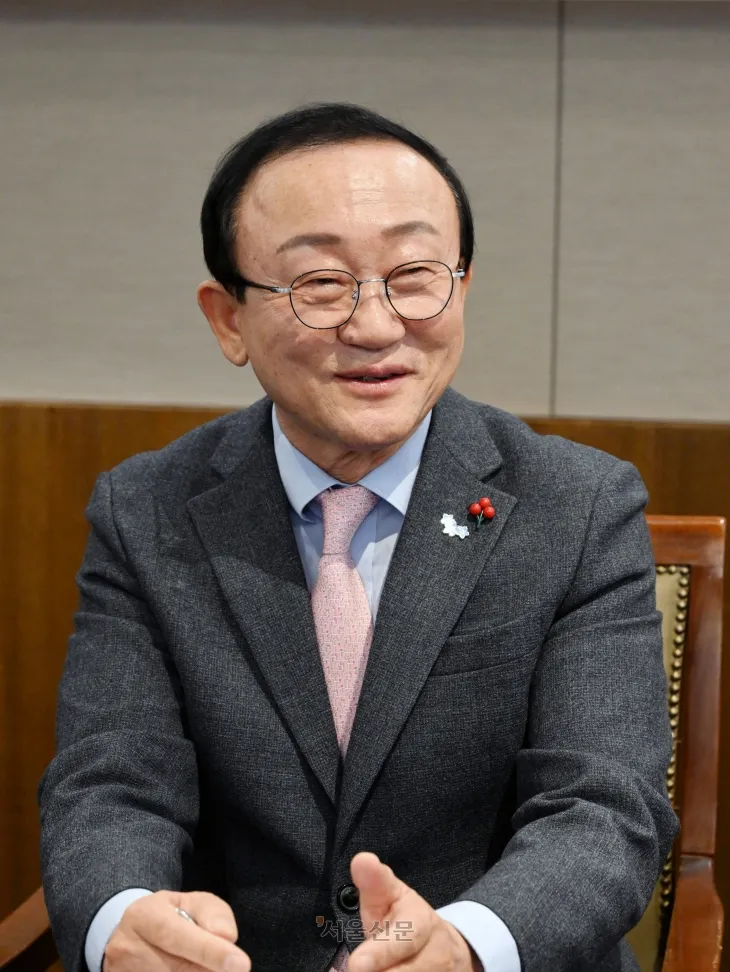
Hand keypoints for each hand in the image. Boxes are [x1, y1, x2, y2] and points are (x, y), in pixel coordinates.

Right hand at [102, 890, 250, 971]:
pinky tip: (193, 970)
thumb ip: (214, 915)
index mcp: (143, 916)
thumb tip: (226, 938)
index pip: (177, 935)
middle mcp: (126, 947)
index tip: (240, 964)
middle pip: (175, 969)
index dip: (209, 951)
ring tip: (207, 966)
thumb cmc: (170, 916)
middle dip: (208, 970)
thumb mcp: (193, 903)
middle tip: (231, 967)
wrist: (132, 936)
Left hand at [348, 853, 481, 971]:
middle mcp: (438, 954)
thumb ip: (375, 883)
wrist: (445, 950)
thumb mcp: (392, 897)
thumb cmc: (406, 920)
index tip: (357, 965)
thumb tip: (362, 859)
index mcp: (422, 923)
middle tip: (357, 970)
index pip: (402, 940)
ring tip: (368, 969)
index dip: (380, 954)